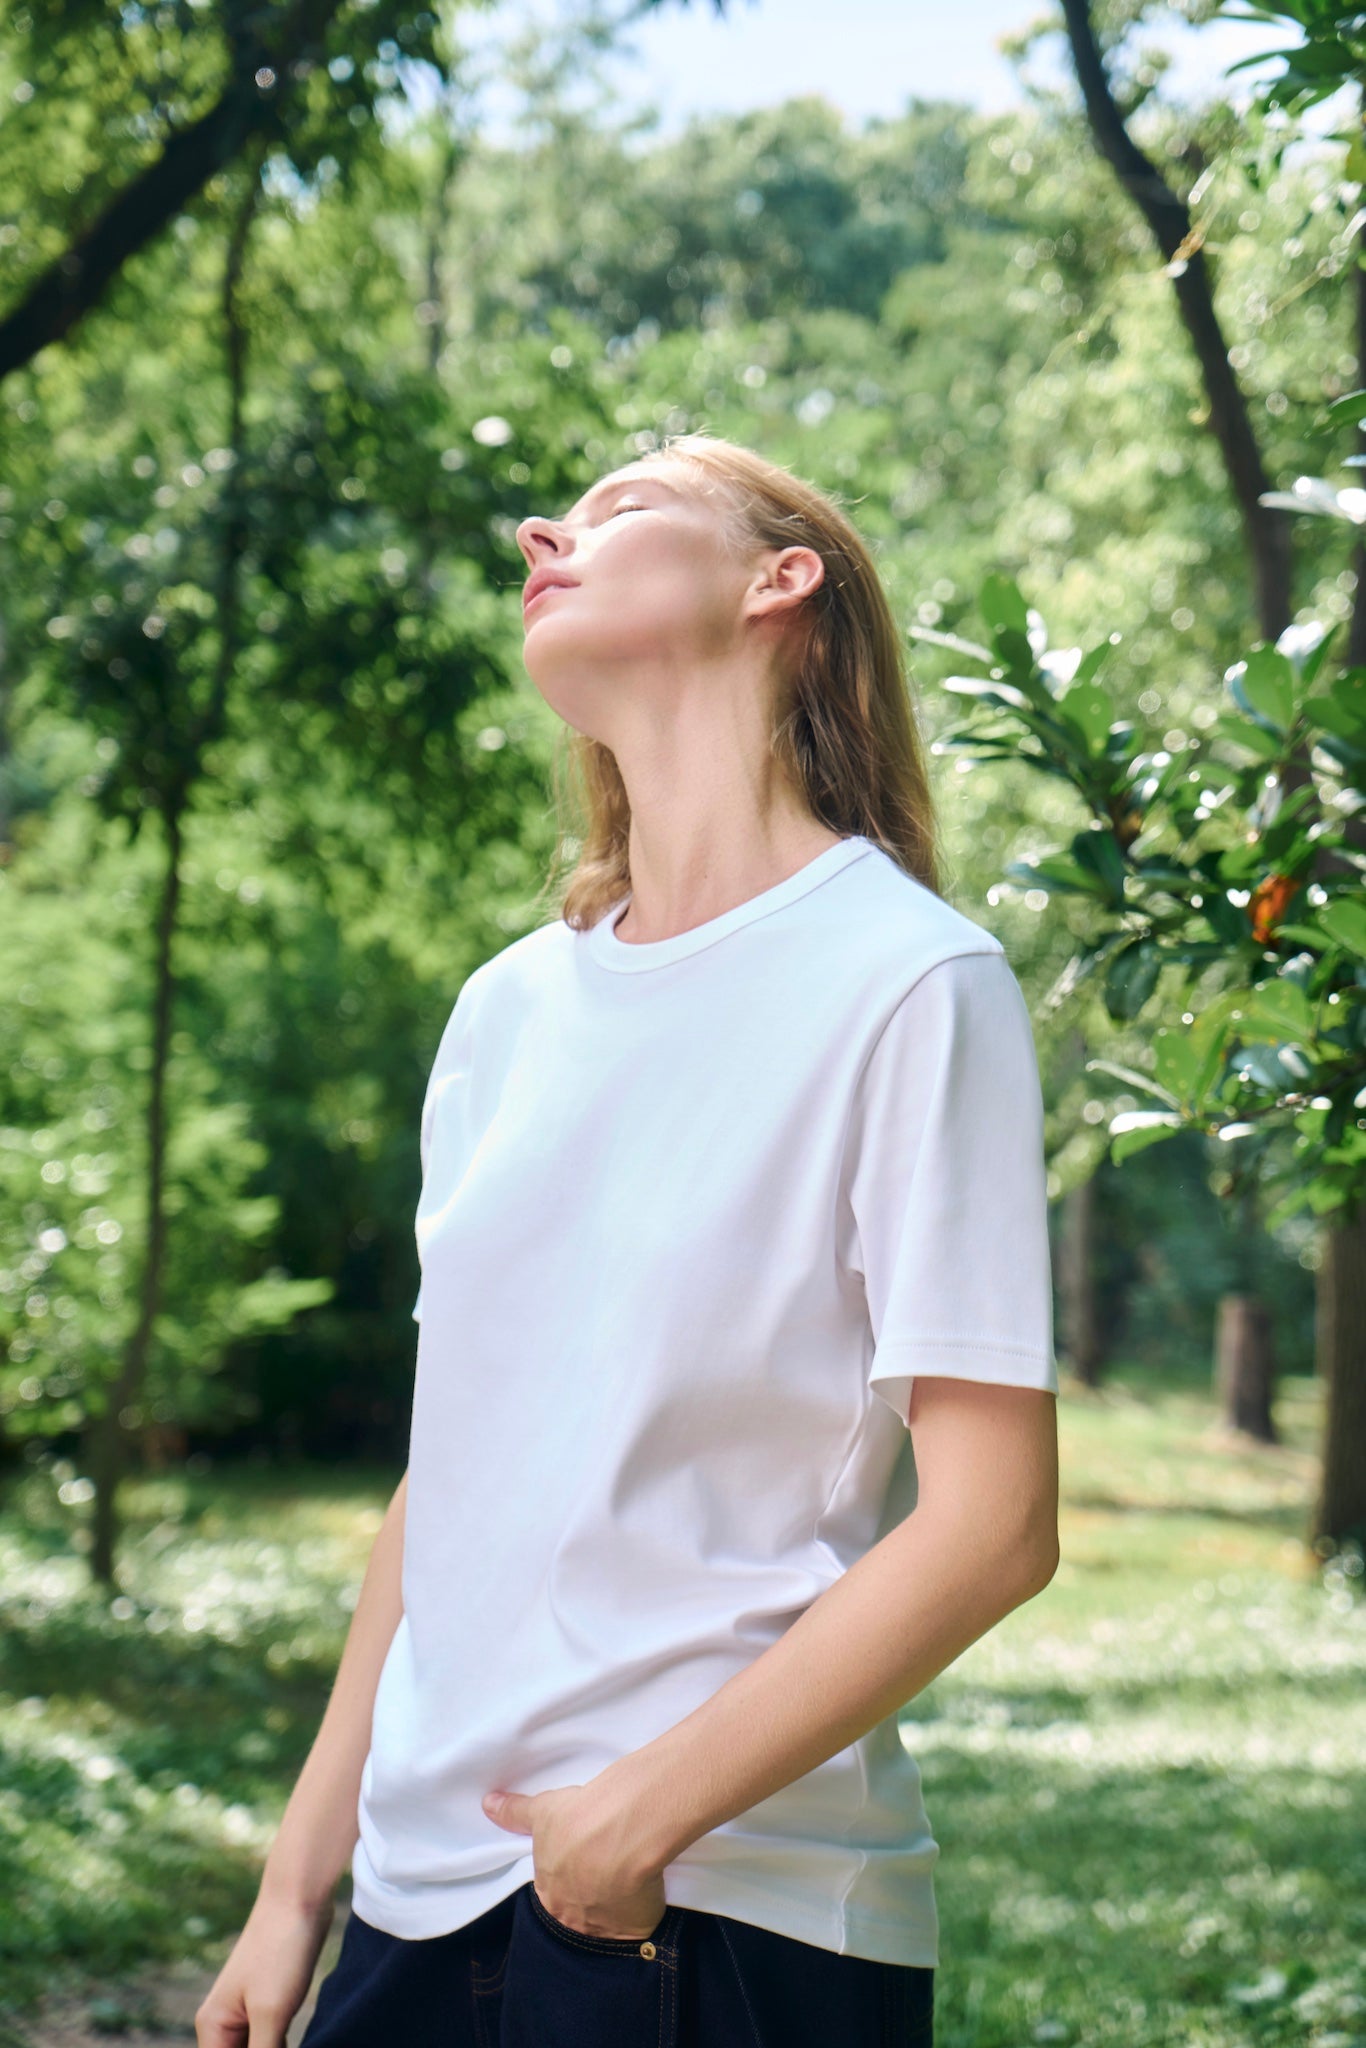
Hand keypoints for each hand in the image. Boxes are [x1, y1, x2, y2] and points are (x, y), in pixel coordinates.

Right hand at [195, 1890, 333, 2047]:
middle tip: (286, 2038)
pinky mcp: (269, 2001)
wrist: (299, 1895)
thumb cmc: (280, 1949)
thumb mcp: (271, 2012)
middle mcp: (222, 2023)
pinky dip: (283, 2047)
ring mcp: (246, 2011)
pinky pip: (271, 2040)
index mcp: (212, 2027)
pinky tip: (305, 2042)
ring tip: (293, 2036)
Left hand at [482, 1773, 666, 1940]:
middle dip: (589, 1897)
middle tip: (606, 1870)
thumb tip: (487, 1805)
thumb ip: (514, 1813)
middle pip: (579, 1913)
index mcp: (549, 1894)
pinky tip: (647, 1890)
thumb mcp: (542, 1812)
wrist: (622, 1831)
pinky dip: (643, 1910)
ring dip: (616, 1907)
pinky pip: (638, 1926)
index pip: (555, 1894)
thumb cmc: (578, 1820)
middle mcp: (572, 1919)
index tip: (581, 1862)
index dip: (568, 1878)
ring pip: (610, 1923)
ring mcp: (604, 1930)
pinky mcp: (636, 1930)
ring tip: (629, 1879)